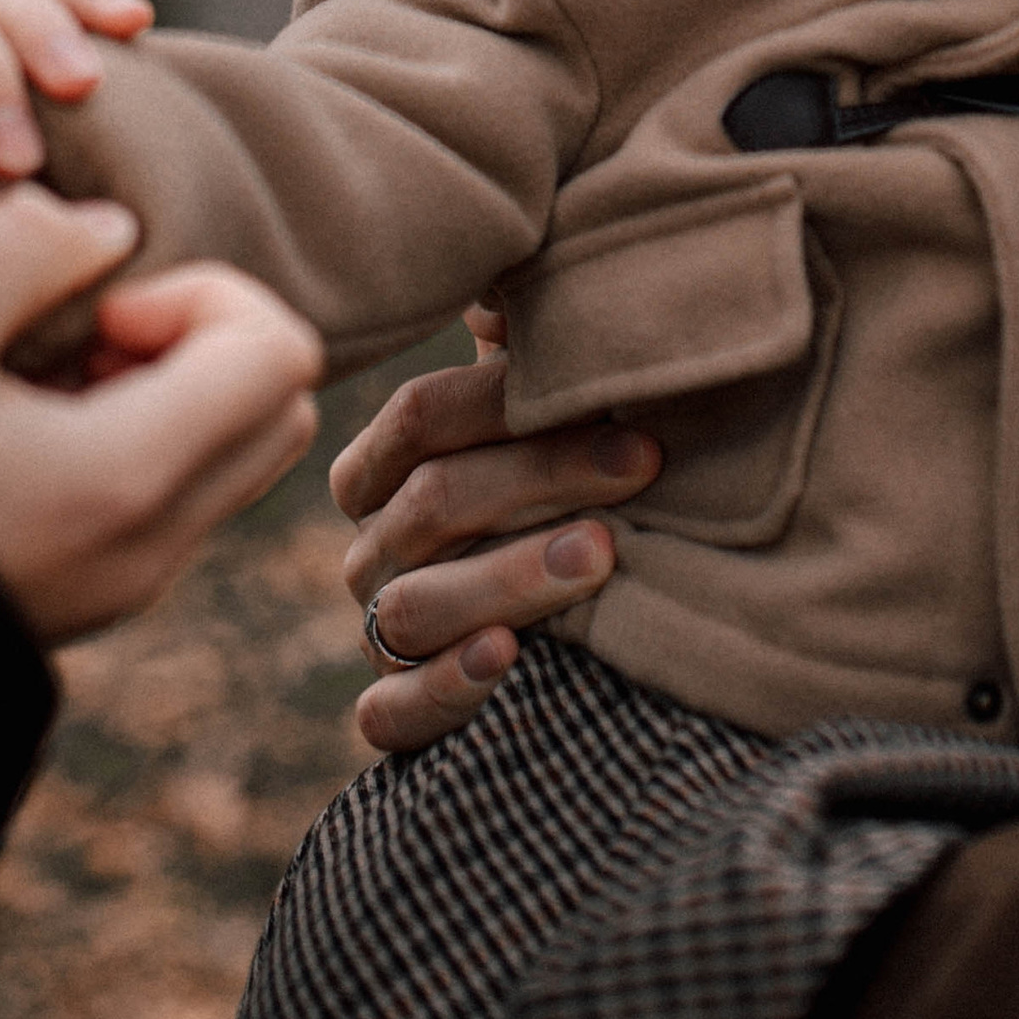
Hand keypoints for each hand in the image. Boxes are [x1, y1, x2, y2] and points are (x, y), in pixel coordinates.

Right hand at [0, 186, 322, 644]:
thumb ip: (25, 244)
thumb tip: (112, 232)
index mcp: (133, 473)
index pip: (280, 352)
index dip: (205, 294)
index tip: (100, 304)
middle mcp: (159, 540)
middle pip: (277, 406)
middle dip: (202, 338)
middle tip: (88, 330)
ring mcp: (137, 580)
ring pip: (233, 453)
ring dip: (167, 388)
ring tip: (46, 373)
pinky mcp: (104, 595)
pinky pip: (176, 497)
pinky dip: (136, 440)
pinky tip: (25, 424)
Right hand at [329, 311, 662, 751]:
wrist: (598, 622)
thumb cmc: (575, 488)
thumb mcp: (559, 415)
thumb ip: (530, 354)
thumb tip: (497, 304)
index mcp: (389, 469)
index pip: (418, 419)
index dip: (503, 401)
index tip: (619, 403)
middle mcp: (377, 550)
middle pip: (429, 503)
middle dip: (538, 479)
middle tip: (641, 463)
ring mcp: (381, 634)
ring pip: (412, 605)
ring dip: (506, 576)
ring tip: (598, 552)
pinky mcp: (400, 714)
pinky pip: (390, 714)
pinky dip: (444, 688)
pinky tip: (505, 656)